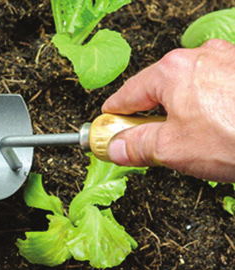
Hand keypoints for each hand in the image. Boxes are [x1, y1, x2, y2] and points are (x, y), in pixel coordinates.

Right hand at [102, 39, 234, 182]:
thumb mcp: (173, 149)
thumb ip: (136, 146)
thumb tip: (114, 148)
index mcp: (171, 70)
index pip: (128, 93)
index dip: (114, 113)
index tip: (108, 124)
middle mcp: (198, 57)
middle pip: (157, 89)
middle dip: (149, 115)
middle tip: (147, 139)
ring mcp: (225, 60)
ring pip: (187, 88)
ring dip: (178, 111)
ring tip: (187, 138)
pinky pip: (212, 88)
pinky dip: (204, 107)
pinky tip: (214, 128)